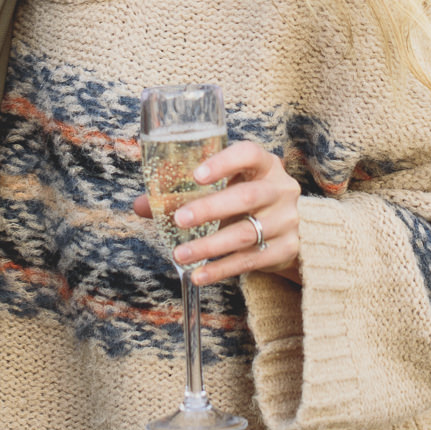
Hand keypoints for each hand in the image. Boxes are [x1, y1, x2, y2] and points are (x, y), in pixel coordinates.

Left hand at [132, 141, 301, 286]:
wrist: (291, 229)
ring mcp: (287, 220)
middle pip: (247, 197)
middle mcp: (280, 189)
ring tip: (180, 255)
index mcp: (265, 165)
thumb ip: (185, 193)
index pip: (249, 154)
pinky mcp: (286, 249)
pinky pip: (250, 261)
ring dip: (209, 246)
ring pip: (246, 233)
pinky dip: (221, 270)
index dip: (224, 163)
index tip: (197, 175)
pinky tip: (198, 275)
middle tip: (180, 219)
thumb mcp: (227, 188)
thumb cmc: (248, 201)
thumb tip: (140, 204)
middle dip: (210, 209)